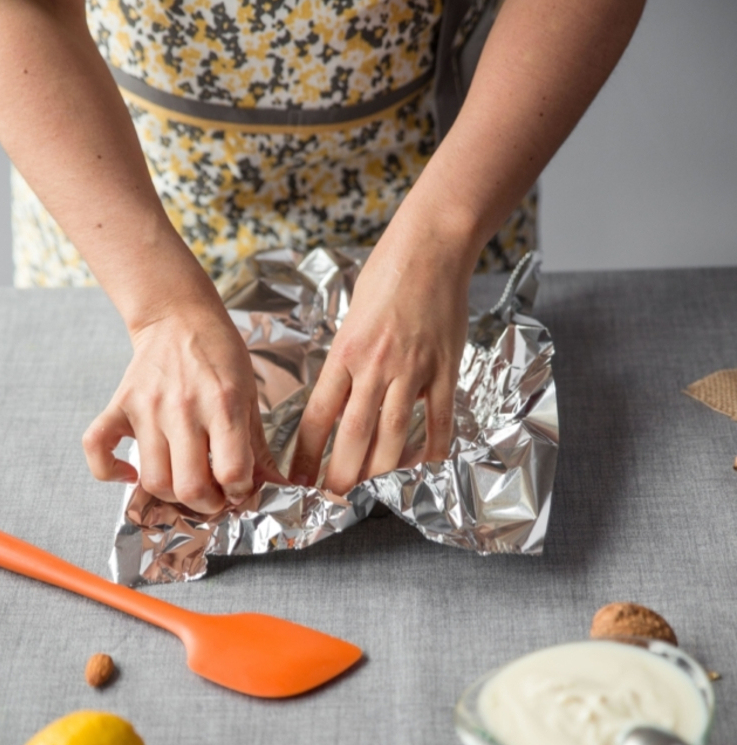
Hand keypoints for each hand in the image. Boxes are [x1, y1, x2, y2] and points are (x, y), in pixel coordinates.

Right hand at [82, 302, 282, 512]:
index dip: (239, 490)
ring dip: (172, 495)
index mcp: (223, 404)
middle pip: (190, 486)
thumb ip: (258, 448)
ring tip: (185, 483)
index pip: (231, 471)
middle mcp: (183, 408)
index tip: (240, 487)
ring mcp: (146, 408)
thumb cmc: (219, 355)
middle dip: (208, 503)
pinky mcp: (119, 406)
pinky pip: (97, 449)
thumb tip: (276, 488)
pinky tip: (131, 474)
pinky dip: (110, 471)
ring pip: (153, 480)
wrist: (177, 316)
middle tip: (215, 495)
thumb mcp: (250, 396)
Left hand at [289, 217, 474, 494]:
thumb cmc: (386, 275)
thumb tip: (340, 398)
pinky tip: (423, 468)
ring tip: (369, 493)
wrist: (431, 247)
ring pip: (393, 434)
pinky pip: (439, 419)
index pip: (319, 414)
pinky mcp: (445, 369)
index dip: (307, 452)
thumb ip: (346, 359)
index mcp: (345, 352)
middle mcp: (375, 365)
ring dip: (380, 471)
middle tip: (333, 498)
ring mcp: (413, 369)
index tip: (299, 476)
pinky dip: (431, 448)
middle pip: (353, 434)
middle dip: (341, 474)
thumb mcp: (350, 316)